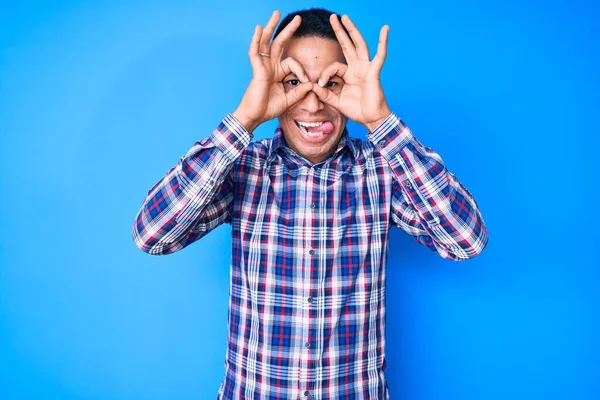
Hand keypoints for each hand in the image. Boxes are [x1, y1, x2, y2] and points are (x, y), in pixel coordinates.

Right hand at [233, 11, 313, 131]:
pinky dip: (256, 40)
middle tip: (298, 18)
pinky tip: (258, 28)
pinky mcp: (257, 70)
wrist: (255, 116)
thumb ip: (300, 91)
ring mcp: (262, 66)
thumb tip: (312, 84)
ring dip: (272, 27)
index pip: (292, 63)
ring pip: (267, 42)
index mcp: (277, 73)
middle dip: (288, 30)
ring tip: (277, 13)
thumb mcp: (289, 100)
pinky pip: (255, 52)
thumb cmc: (268, 109)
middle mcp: (270, 66)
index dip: (302, 70)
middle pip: (279, 43)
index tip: (307, 82)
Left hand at [312, 14, 390, 131]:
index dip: (326, 74)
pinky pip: (380, 56)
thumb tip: (311, 86)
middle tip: (333, 17)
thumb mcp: (336, 101)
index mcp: (349, 74)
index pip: (334, 66)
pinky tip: (385, 29)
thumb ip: (324, 93)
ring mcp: (366, 68)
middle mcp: (358, 68)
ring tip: (345, 17)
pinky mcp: (374, 72)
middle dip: (340, 31)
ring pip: (359, 45)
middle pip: (348, 45)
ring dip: (352, 30)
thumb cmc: (356, 110)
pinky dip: (383, 42)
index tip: (321, 85)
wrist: (371, 119)